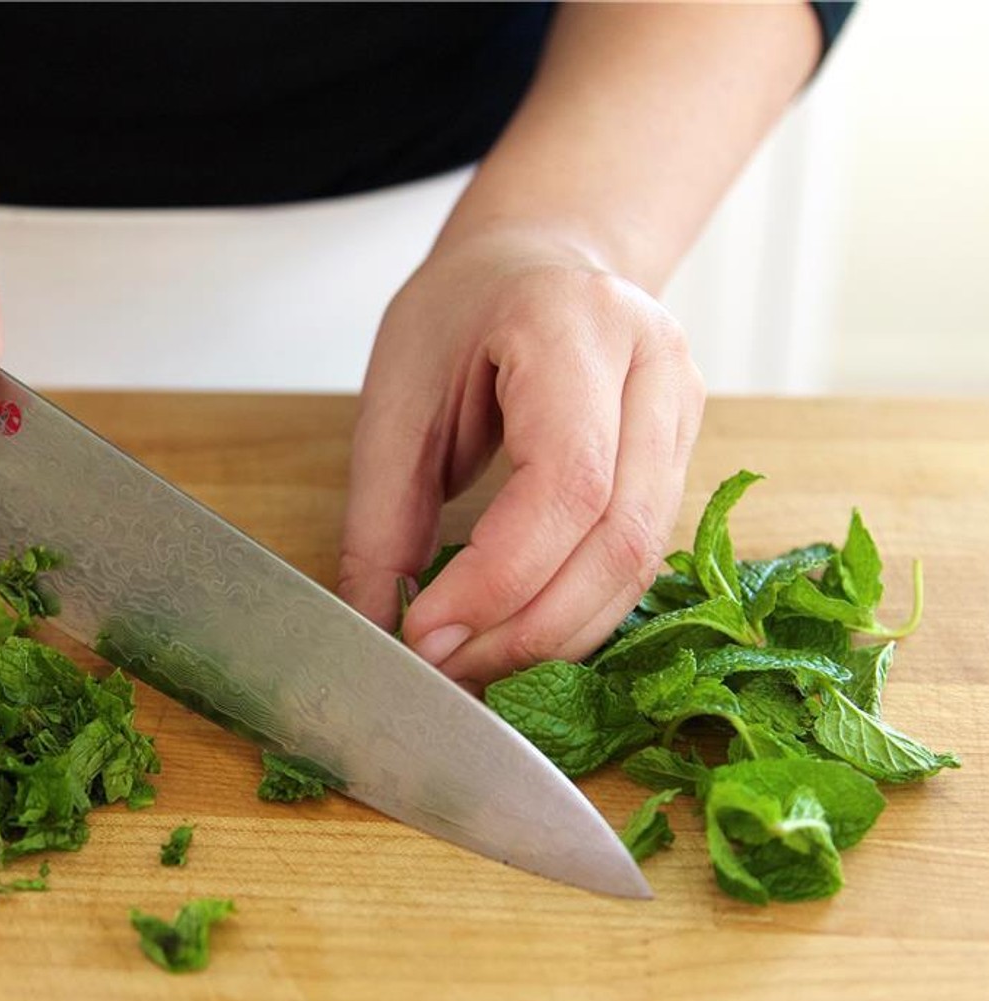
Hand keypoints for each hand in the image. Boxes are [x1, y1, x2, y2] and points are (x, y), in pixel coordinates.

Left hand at [338, 227, 704, 685]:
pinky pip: (641, 559)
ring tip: (476, 668)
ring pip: (643, 562)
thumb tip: (377, 627)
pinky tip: (520, 635)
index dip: (499, 579)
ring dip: (557, 635)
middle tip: (448, 672)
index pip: (565, 482)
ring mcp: (684, 411)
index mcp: (574, 326)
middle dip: (530, 628)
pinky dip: (579, 612)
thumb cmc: (459, 316)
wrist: (534, 265)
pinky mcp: (685, 456)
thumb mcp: (395, 398)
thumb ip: (382, 515)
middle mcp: (654, 366)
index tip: (425, 635)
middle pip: (620, 536)